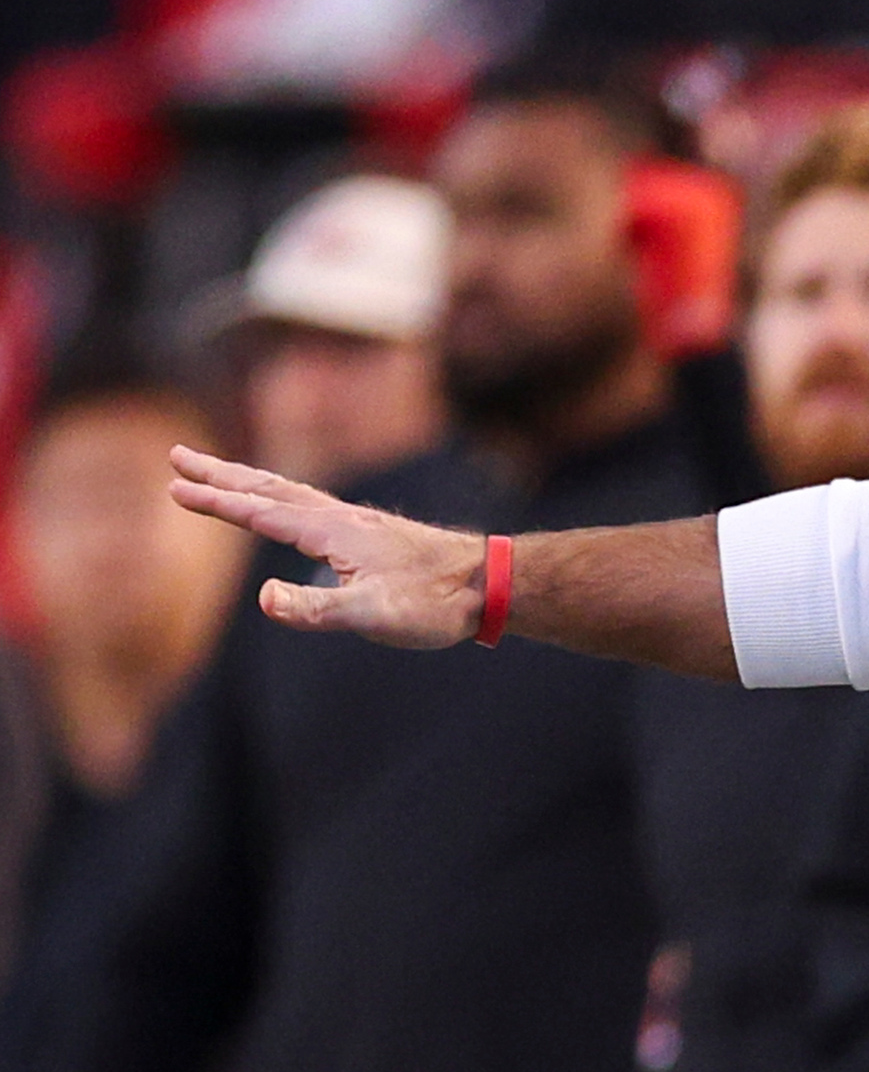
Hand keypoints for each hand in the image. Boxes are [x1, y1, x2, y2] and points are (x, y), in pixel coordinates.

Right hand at [168, 448, 484, 649]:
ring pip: (291, 493)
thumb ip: (316, 608)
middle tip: (177, 456)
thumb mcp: (371, 615)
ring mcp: (358, 524)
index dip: (216, 501)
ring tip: (219, 474)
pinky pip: (313, 506)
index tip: (173, 487)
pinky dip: (283, 497)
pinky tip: (288, 511)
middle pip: (269, 489)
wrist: (491, 584)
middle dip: (221, 475)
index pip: (261, 511)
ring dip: (250, 482)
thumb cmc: (434, 602)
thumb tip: (263, 597)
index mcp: (331, 533)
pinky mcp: (372, 535)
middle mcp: (340, 519)